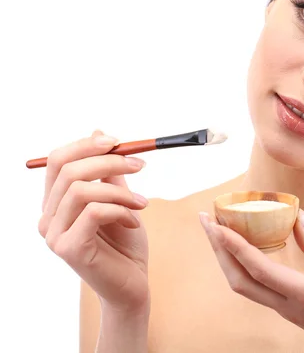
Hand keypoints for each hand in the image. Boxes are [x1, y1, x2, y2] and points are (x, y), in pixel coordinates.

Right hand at [38, 130, 150, 311]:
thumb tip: (99, 132)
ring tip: (142, 203)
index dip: (86, 145)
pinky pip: (95, 212)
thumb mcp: (118, 198)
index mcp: (56, 202)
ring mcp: (54, 235)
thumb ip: (107, 171)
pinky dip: (121, 210)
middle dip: (109, 161)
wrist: (132, 283)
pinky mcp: (69, 249)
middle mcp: (48, 217)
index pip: (58, 160)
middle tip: (140, 165)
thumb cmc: (124, 241)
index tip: (119, 141)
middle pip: (68, 170)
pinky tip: (135, 221)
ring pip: (82, 190)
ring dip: (121, 191)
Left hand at [199, 209, 303, 352]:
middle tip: (207, 219)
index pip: (260, 270)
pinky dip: (241, 264)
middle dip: (219, 249)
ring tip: (217, 228)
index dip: (235, 246)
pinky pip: (255, 287)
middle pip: (240, 281)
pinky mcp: (288, 311)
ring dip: (226, 257)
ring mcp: (286, 312)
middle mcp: (289, 307)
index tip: (218, 224)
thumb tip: (297, 217)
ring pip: (244, 286)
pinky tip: (242, 246)